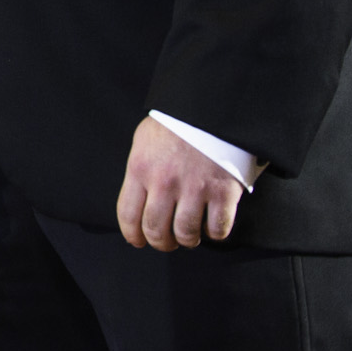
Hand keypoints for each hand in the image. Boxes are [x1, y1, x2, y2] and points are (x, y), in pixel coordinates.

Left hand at [115, 115, 244, 250]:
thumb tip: (138, 199)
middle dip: (161, 243)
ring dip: (187, 240)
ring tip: (190, 236)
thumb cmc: (177, 123)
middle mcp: (164, 183)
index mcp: (140, 169)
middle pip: (156, 230)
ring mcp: (194, 188)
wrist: (212, 107)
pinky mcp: (223, 192)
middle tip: (167, 242)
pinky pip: (218, 229)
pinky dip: (215, 234)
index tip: (139, 241)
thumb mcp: (145, 141)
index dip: (133, 235)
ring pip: (186, 234)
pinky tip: (212, 226)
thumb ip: (141, 170)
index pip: (128, 215)